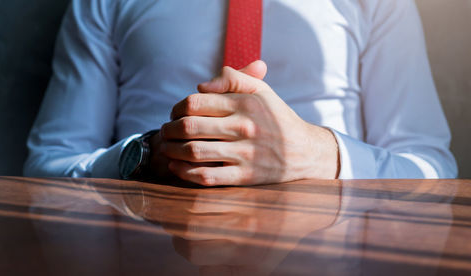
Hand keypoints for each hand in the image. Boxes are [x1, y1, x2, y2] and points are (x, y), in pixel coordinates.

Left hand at [160, 60, 339, 185]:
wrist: (306, 152)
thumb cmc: (277, 119)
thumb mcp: (262, 91)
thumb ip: (233, 79)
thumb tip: (200, 86)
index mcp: (245, 104)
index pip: (195, 102)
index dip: (177, 107)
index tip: (174, 113)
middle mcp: (244, 127)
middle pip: (189, 126)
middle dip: (169, 129)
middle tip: (165, 131)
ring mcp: (245, 153)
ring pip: (194, 152)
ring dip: (172, 150)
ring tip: (166, 148)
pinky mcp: (245, 177)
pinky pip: (206, 176)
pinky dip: (185, 172)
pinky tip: (177, 167)